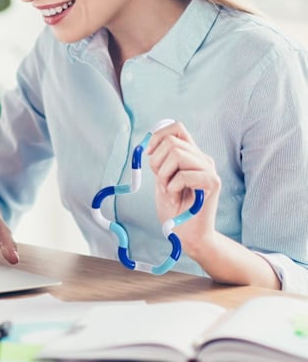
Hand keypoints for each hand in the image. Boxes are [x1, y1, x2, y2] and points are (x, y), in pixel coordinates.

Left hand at [146, 121, 221, 254]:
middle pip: (172, 142)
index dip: (158, 136)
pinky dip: (172, 187)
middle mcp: (202, 158)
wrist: (188, 235)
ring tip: (170, 190)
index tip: (149, 153)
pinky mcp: (213, 183)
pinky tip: (178, 197)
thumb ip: (160, 160)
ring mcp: (209, 169)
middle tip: (162, 181)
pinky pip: (183, 175)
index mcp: (191, 154)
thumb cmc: (175, 208)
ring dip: (164, 174)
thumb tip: (149, 145)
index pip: (177, 128)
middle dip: (157, 162)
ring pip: (176, 154)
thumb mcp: (162, 178)